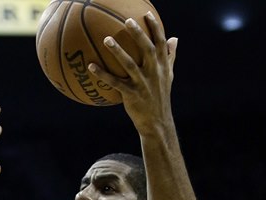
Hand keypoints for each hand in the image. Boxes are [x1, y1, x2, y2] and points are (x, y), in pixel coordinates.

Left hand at [88, 13, 177, 136]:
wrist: (157, 121)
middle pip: (147, 49)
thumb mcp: (169, 75)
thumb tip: (175, 38)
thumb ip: (170, 56)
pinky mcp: (132, 94)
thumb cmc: (160, 95)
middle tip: (127, 21)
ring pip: (130, 64)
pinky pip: (115, 82)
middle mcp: (154, 72)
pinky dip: (102, 75)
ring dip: (118, 52)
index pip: (161, 42)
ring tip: (106, 39)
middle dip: (138, 34)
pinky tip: (90, 66)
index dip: (155, 27)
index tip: (147, 13)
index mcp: (162, 65)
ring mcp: (143, 83)